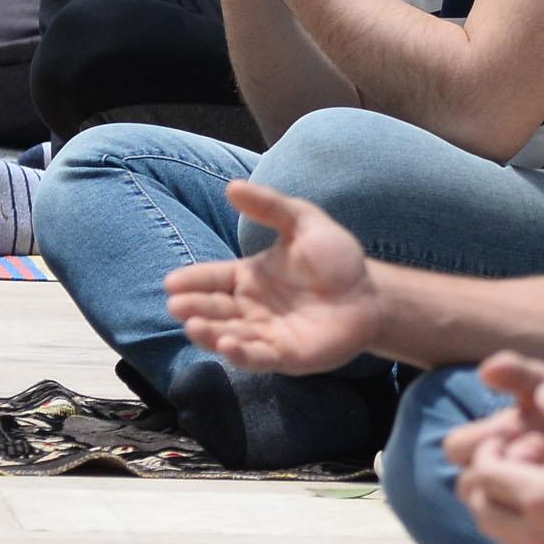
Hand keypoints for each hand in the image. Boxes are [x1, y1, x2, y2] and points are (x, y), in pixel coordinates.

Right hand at [164, 180, 385, 375]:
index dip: (191, 281)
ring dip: (210, 333)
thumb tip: (232, 187)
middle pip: (213, 309)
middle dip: (193, 308)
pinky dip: (240, 354)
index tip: (172, 282)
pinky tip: (228, 345)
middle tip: (177, 305)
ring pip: (229, 336)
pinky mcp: (285, 356)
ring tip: (194, 326)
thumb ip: (270, 206)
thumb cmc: (335, 259)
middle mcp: (250, 308)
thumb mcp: (304, 222)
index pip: (211, 279)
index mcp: (247, 278)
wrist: (371, 294)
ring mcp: (265, 334)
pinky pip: (258, 357)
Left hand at [449, 353, 543, 543]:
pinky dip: (525, 529)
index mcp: (542, 499)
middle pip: (480, 508)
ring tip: (541, 484)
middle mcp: (536, 536)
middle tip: (524, 460)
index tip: (519, 439)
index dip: (491, 450)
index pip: (484, 474)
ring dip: (505, 506)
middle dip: (489, 480)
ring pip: (497, 535)